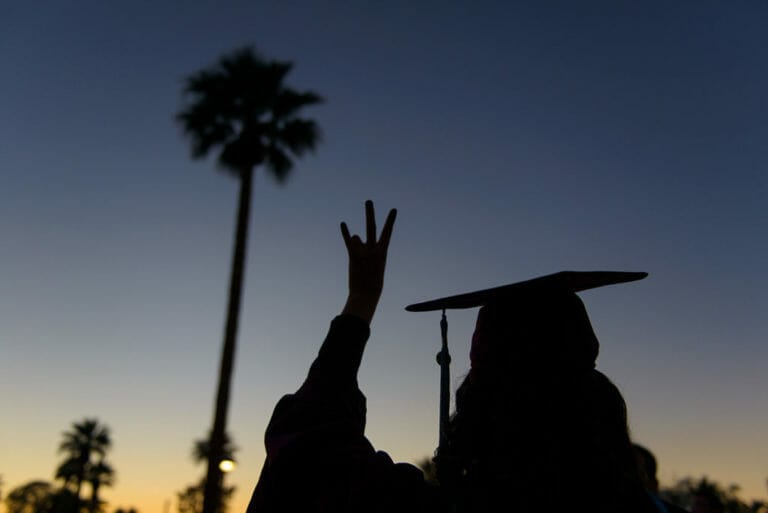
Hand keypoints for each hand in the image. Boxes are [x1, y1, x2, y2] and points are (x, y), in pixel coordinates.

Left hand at [340, 200, 396, 323]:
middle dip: (369, 213)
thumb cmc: (373, 280)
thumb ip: (364, 246)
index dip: (390, 220)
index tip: (393, 209)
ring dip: (355, 245)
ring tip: (359, 260)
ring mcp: (363, 252)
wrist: (367, 294)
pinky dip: (344, 232)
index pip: (388, 232)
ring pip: (356, 238)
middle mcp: (373, 249)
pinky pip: (347, 242)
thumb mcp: (374, 263)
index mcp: (383, 251)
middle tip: (368, 200)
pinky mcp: (353, 256)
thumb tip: (355, 235)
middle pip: (371, 226)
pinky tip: (343, 223)